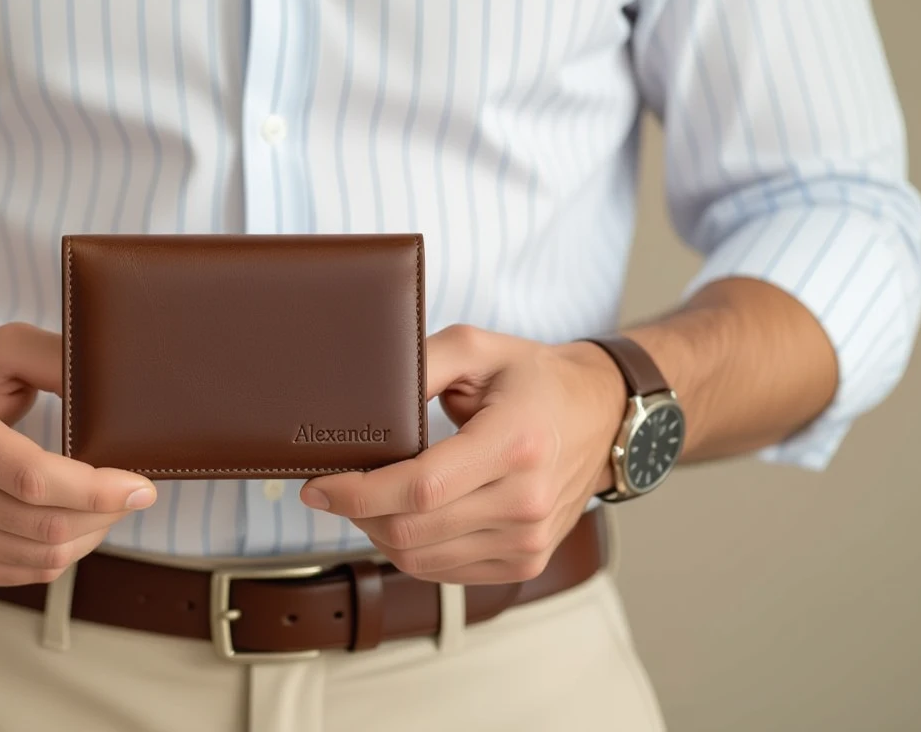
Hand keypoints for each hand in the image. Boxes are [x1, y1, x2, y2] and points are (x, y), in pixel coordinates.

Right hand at [0, 323, 156, 586]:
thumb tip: (112, 381)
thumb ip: (56, 357)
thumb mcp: (0, 349)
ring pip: (44, 555)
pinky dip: (64, 551)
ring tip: (106, 504)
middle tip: (134, 492)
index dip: (97, 490)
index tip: (142, 486)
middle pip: (47, 524)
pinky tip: (73, 521)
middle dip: (107, 513)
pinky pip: (28, 571)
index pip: (34, 479)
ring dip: (92, 533)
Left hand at [300, 325, 624, 584]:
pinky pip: (443, 572)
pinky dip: (411, 549)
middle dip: (357, 513)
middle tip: (336, 487)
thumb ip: (421, 364)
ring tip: (371, 499)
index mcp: (515, 444)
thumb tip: (365, 398)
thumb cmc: (534, 379)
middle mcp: (527, 501)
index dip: (357, 493)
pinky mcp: (525, 562)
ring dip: (379, 533)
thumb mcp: (478, 348)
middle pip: (411, 530)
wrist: (603, 416)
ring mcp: (529, 540)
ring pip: (420, 559)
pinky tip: (406, 518)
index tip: (317, 485)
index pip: (419, 488)